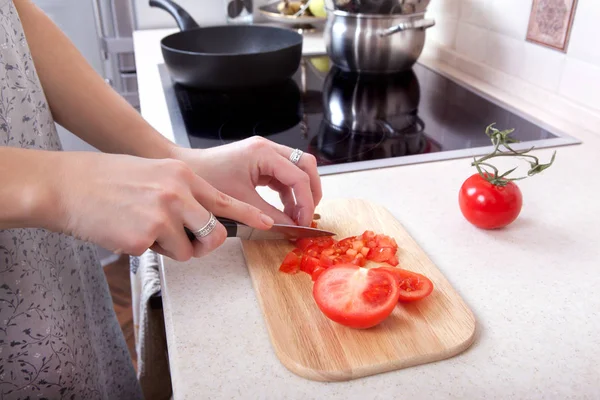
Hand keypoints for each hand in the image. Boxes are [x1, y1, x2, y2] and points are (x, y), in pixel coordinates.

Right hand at [44, 152, 273, 260]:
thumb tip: (203, 218)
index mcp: (181, 175)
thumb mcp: (153, 174)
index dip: (248, 215)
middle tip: (180, 239)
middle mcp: (178, 192)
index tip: (267, 224)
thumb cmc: (107, 180)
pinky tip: (127, 232)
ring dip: (171, 248)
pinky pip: (161, 255)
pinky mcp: (145, 234)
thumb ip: (182, 193)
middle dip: (203, 244)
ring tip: (143, 229)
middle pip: (214, 233)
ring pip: (189, 250)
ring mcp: (163, 213)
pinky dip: (147, 250)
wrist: (66, 185)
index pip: (224, 200)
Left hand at [173, 137, 322, 226]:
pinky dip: (289, 193)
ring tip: (297, 217)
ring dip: (301, 193)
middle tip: (307, 216)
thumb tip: (290, 228)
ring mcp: (264, 153)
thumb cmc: (205, 179)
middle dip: (311, 192)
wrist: (184, 170)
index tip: (304, 223)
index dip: (306, 202)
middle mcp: (267, 148)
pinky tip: (285, 210)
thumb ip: (268, 215)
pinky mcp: (260, 162)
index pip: (299, 176)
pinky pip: (284, 175)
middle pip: (306, 165)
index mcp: (263, 153)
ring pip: (298, 169)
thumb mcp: (239, 201)